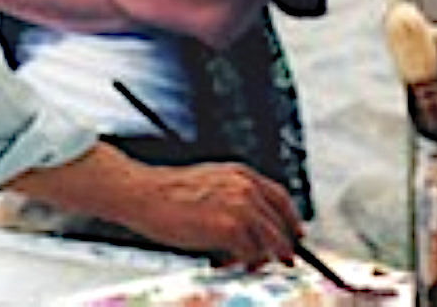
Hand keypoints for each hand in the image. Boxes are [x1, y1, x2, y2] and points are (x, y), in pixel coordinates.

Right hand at [121, 161, 299, 266]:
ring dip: (258, 259)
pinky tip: (219, 262)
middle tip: (276, 262)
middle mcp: (245, 187)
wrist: (141, 193)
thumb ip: (234, 198)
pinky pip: (250, 254)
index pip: (281, 198)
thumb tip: (253, 227)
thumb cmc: (165, 193)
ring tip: (239, 263)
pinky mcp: (230, 227)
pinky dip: (239, 264)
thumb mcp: (208, 184)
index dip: (291, 220)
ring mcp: (240, 206)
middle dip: (278, 248)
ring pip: (269, 243)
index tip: (296, 236)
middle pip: (280, 226)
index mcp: (240, 173)